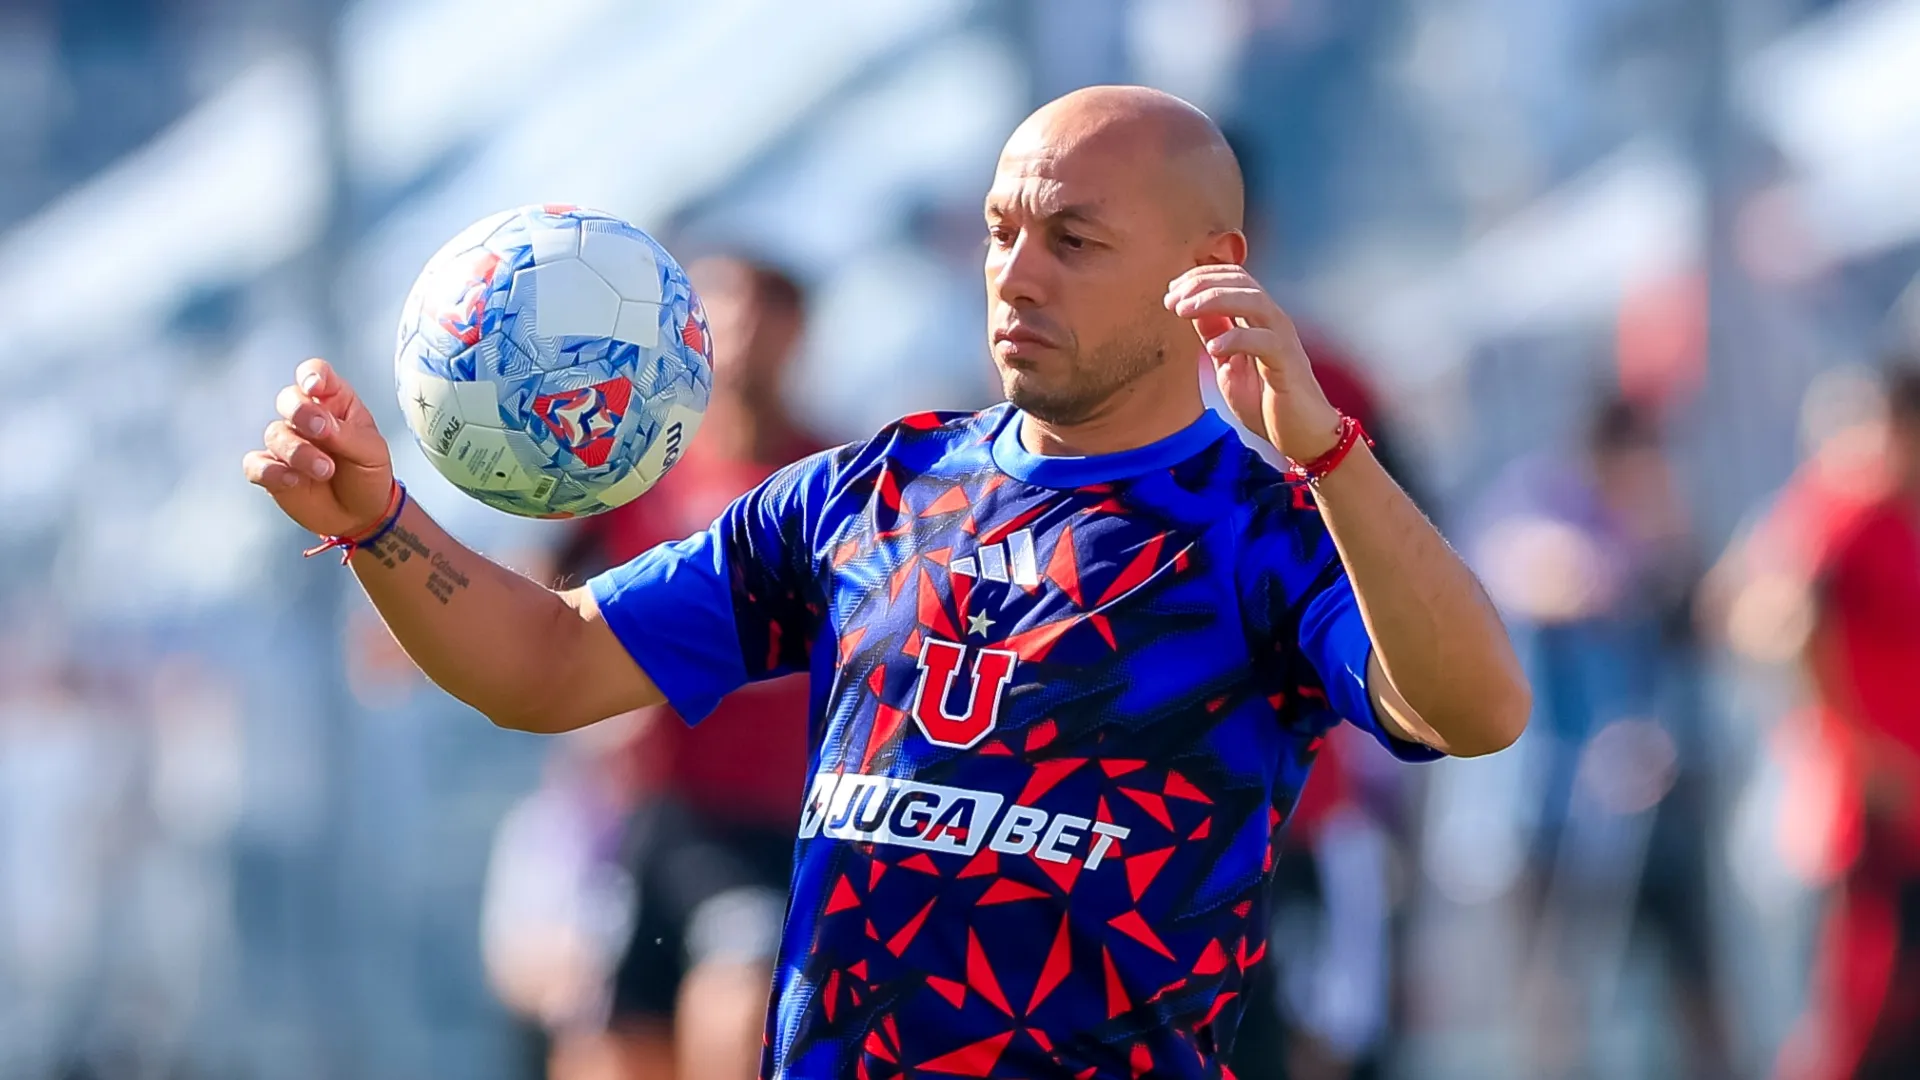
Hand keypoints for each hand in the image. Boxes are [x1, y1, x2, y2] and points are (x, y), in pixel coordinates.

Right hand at [242, 358, 394, 536]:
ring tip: (326, 471)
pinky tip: (292, 480)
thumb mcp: (371, 451)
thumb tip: (319, 422)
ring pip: (274, 434)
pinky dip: (270, 471)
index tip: (314, 387)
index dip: (311, 375)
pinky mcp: (271, 471)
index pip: (315, 374)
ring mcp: (286, 443)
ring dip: (299, 452)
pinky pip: (256, 464)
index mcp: (334, 402)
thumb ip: (346, 434)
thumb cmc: (369, 472)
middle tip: (322, 432)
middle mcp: (306, 417)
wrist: (362, 514)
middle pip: (288, 399)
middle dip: (300, 412)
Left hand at [1165, 265, 1342, 461]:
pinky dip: (1236, 338)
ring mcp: (1283, 339)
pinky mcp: (1288, 363)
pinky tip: (1212, 348)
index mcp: (1258, 318)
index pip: (1232, 278)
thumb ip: (1215, 334)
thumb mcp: (1228, 364)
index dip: (1200, 278)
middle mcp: (1272, 321)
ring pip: (1254, 300)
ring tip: (1183, 310)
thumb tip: (1190, 308)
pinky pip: (1265, 341)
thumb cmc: (1266, 401)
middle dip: (1202, 283)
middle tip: (1172, 298)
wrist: (1301, 436)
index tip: (1171, 292)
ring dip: (1215, 299)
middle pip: (1241, 281)